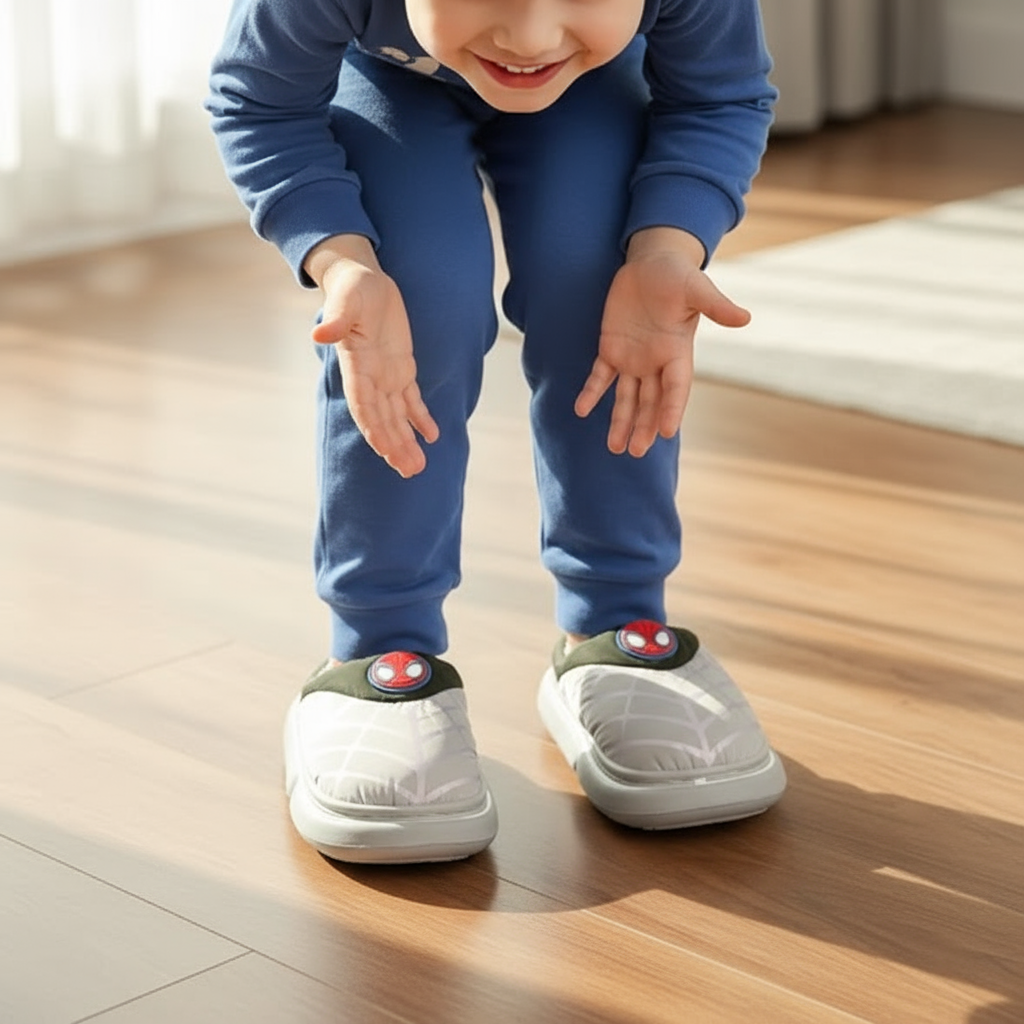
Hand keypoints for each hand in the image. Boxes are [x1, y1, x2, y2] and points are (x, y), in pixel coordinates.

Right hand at [306, 236, 437, 477]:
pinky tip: (432, 436)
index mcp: (355, 365)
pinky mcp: (400, 368)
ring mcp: (385, 375)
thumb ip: (336, 319)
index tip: (385, 451)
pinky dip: (420, 418)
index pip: (363, 404)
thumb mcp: (346, 299)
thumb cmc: (352, 287)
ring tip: (418, 466)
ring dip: (406, 441)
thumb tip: (319, 335)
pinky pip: (411, 399)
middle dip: (394, 445)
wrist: (362, 278)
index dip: (374, 428)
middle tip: (410, 471)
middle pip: (382, 419)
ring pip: (396, 416)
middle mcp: (369, 377)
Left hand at [574, 228, 750, 456]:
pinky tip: (580, 410)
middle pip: (651, 402)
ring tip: (615, 448)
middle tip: (636, 451)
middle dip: (644, 426)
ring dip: (620, 421)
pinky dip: (591, 393)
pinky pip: (599, 377)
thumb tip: (745, 318)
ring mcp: (633, 359)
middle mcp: (655, 362)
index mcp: (677, 352)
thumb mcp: (697, 288)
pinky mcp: (611, 349)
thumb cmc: (677, 274)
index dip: (672, 409)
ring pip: (626, 397)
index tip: (667, 432)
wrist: (651, 263)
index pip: (676, 388)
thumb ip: (716, 306)